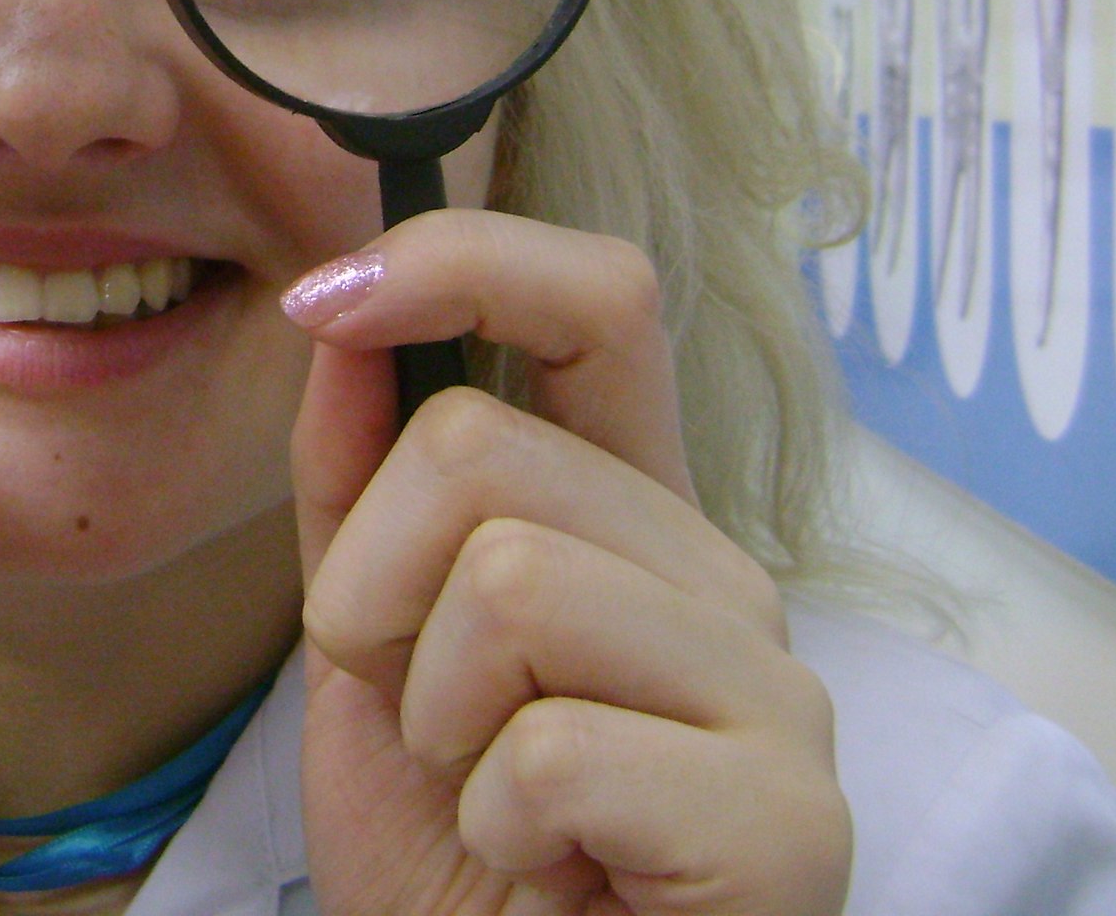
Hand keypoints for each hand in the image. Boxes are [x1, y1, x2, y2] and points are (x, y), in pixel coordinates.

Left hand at [287, 210, 849, 914]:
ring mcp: (774, 690)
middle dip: (374, 596)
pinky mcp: (789, 819)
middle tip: (429, 722)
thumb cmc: (456, 855)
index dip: (462, 260)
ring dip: (435, 720)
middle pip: (477, 448)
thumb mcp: (369, 650)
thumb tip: (344, 315)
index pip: (601, 301)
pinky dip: (497, 828)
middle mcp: (721, 575)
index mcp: (635, 515)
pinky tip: (549, 871)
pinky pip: (555, 752)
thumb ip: (358, 484)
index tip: (327, 299)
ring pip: (509, 582)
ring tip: (493, 800)